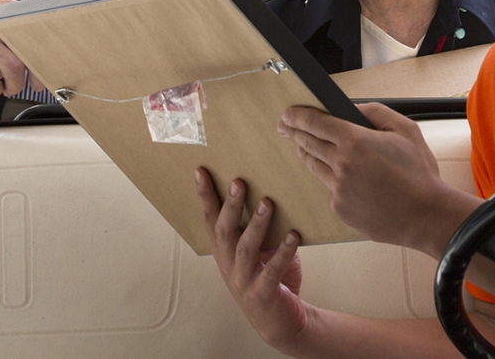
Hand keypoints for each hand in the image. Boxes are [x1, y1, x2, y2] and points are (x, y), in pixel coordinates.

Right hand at [0, 0, 42, 108]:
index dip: (47, 51)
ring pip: (13, 66)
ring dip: (15, 85)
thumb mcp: (4, 42)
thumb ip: (26, 42)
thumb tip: (56, 58)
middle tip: (36, 85)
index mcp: (5, 9)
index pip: (36, 27)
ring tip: (9, 87)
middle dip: (35, 72)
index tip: (52, 68)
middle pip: (27, 47)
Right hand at [195, 168, 308, 351]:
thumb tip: (269, 188)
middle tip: (238, 182)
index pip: (210, 220)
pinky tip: (294, 235)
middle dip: (230, 205)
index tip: (201, 171)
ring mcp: (244, 280)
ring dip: (257, 224)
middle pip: (225, 231)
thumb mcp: (260, 249)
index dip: (205, 196)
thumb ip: (259, 225)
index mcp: (224, 251)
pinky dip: (283, 252)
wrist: (280, 322)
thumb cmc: (270, 277)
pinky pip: (272, 271)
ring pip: (246, 248)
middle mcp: (228, 265)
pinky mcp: (263, 294)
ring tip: (268, 203)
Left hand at [278, 102, 478, 256]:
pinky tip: (345, 179)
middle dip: (294, 132)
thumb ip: (376, 112)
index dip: (296, 116)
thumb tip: (355, 109)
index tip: (287, 114)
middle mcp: (341, 164)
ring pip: (314, 166)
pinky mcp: (339, 209)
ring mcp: (338, 189)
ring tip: (306, 147)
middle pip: (307, 143)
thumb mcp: (405, 129)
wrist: (426, 216)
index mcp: (355, 140)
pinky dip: (332, 180)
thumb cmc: (419, 173)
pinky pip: (329, 189)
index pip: (314, 122)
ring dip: (308, 154)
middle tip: (286, 127)